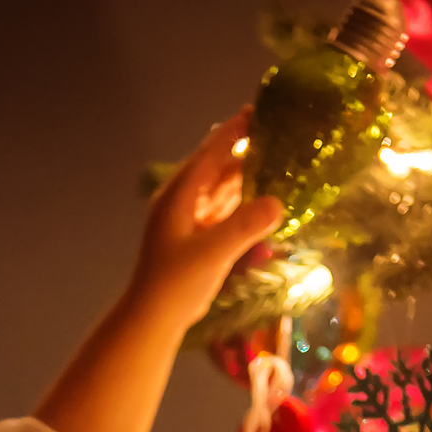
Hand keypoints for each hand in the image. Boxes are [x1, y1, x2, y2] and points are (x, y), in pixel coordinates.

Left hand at [126, 109, 284, 330]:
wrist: (152, 318)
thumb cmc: (176, 284)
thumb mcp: (214, 253)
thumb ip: (246, 226)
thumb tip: (278, 202)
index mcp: (178, 196)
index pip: (209, 154)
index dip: (232, 133)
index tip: (255, 112)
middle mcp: (180, 202)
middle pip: (215, 168)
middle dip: (243, 152)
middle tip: (276, 137)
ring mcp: (186, 220)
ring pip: (219, 190)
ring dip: (244, 178)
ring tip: (275, 163)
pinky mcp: (194, 238)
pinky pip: (221, 210)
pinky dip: (240, 202)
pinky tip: (261, 201)